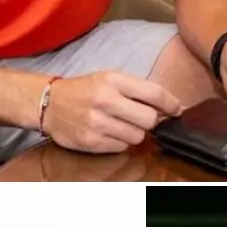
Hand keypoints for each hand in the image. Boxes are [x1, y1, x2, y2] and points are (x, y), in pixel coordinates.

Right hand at [42, 71, 181, 153]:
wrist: (49, 103)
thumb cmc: (85, 90)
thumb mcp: (110, 78)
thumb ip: (139, 90)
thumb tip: (172, 107)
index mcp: (113, 80)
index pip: (154, 94)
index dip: (171, 104)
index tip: (177, 109)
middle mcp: (105, 100)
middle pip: (149, 119)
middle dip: (151, 120)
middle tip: (143, 117)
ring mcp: (97, 123)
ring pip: (137, 136)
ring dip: (136, 132)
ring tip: (122, 124)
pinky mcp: (91, 141)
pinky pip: (122, 147)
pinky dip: (121, 142)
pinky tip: (110, 132)